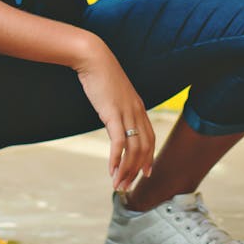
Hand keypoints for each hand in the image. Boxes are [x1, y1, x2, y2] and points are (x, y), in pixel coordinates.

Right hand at [73, 37, 155, 191]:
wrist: (94, 58)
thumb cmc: (101, 74)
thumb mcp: (114, 94)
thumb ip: (118, 106)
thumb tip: (114, 118)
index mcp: (139, 107)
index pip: (150, 138)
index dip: (149, 158)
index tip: (146, 173)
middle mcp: (137, 112)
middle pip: (144, 148)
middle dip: (137, 170)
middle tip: (128, 186)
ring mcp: (126, 113)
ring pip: (133, 149)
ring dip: (126, 170)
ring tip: (118, 184)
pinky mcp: (112, 114)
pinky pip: (119, 142)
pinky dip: (117, 159)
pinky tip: (111, 170)